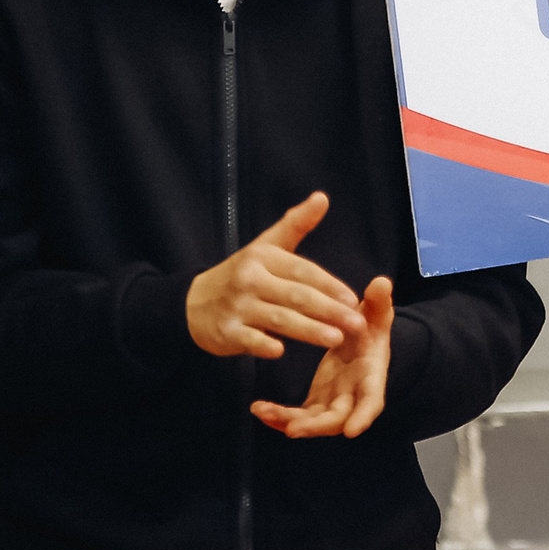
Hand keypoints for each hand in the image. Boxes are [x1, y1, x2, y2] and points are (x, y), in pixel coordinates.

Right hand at [186, 193, 366, 358]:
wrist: (191, 302)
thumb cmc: (241, 274)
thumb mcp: (265, 245)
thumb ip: (296, 224)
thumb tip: (322, 197)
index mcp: (263, 258)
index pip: (304, 271)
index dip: (330, 285)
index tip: (353, 299)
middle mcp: (250, 280)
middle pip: (297, 296)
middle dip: (329, 310)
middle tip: (357, 323)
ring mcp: (237, 307)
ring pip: (279, 319)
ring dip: (309, 330)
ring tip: (336, 338)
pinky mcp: (225, 331)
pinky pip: (248, 340)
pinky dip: (263, 345)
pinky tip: (282, 351)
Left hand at [253, 276, 392, 438]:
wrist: (359, 337)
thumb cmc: (370, 326)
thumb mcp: (375, 312)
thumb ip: (378, 301)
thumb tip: (381, 283)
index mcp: (370, 375)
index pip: (372, 400)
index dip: (364, 415)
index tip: (353, 430)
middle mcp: (353, 394)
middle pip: (337, 418)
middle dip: (316, 426)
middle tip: (293, 428)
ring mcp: (333, 401)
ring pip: (313, 421)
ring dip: (289, 421)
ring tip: (264, 412)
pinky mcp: (316, 402)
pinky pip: (297, 416)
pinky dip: (279, 416)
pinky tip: (259, 408)